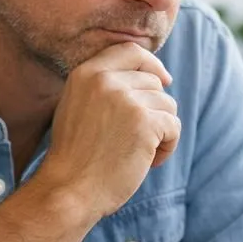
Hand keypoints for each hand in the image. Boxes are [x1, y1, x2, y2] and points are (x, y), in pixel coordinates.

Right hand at [36, 42, 180, 218]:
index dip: (152, 64)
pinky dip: (167, 146)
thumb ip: (103, 87)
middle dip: (154, 110)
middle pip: (154, 82)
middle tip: (138, 139)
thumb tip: (150, 76)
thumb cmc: (75, 157)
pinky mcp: (144, 122)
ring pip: (167, 105)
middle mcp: (105, 81)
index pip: (131, 51)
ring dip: (162, 131)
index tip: (164, 80)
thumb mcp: (77, 107)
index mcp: (86, 73)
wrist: (69, 190)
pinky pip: (173, 126)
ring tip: (141, 153)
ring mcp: (125, 100)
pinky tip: (149, 161)